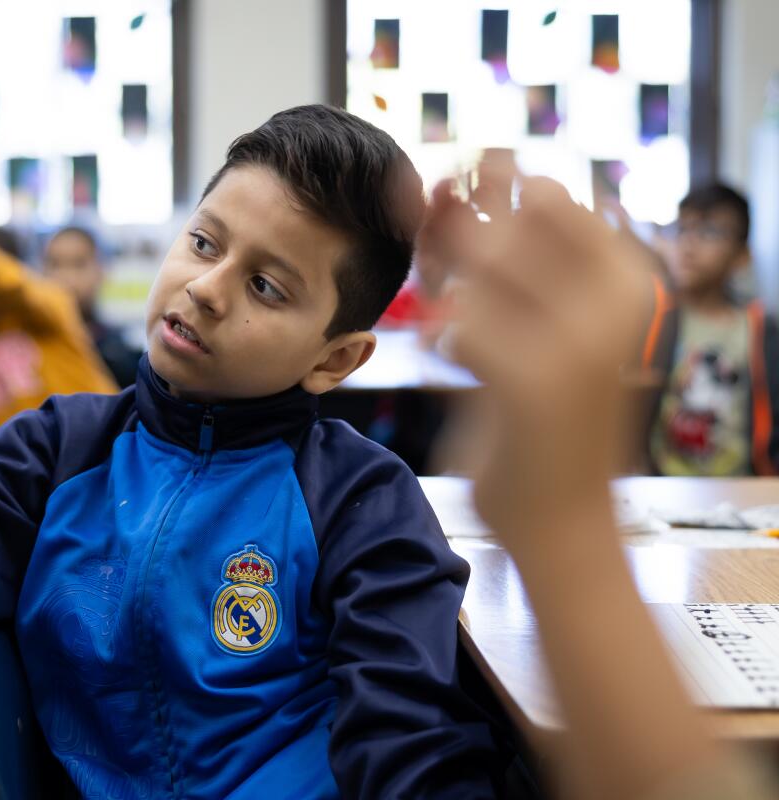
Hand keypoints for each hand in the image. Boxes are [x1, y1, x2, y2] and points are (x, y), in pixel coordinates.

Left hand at [426, 171, 648, 545]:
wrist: (561, 519)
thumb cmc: (539, 417)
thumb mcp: (533, 324)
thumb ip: (497, 259)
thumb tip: (440, 186)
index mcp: (627, 278)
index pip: (547, 191)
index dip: (486, 193)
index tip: (452, 211)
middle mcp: (614, 300)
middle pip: (503, 223)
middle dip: (450, 236)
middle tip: (437, 274)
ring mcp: (578, 338)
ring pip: (475, 271)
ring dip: (440, 289)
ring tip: (446, 327)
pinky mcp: (532, 381)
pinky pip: (457, 327)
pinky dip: (438, 340)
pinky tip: (447, 360)